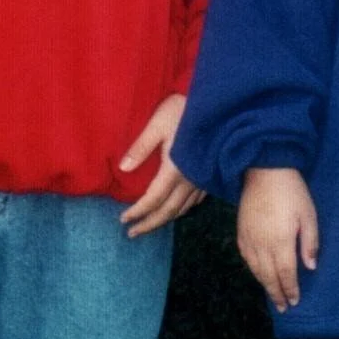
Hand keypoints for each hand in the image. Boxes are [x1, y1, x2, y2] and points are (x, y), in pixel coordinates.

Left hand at [119, 93, 204, 235]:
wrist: (216, 105)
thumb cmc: (183, 110)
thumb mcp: (157, 124)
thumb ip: (140, 147)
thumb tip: (123, 169)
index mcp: (174, 169)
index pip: (153, 200)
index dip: (138, 212)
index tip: (123, 220)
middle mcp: (189, 179)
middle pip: (168, 211)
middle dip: (149, 224)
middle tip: (132, 233)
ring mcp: (201, 179)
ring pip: (183, 208)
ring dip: (165, 220)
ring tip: (150, 225)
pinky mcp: (208, 175)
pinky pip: (195, 201)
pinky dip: (181, 210)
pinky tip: (175, 209)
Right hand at [238, 167, 318, 311]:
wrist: (264, 171)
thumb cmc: (292, 192)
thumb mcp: (308, 215)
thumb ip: (309, 242)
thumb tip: (310, 267)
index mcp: (281, 242)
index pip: (285, 274)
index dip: (290, 289)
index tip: (294, 301)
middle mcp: (262, 245)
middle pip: (269, 276)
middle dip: (277, 293)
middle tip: (283, 307)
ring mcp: (249, 239)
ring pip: (255, 269)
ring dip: (264, 284)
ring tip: (272, 295)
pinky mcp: (241, 232)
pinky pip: (245, 257)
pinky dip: (252, 269)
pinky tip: (258, 273)